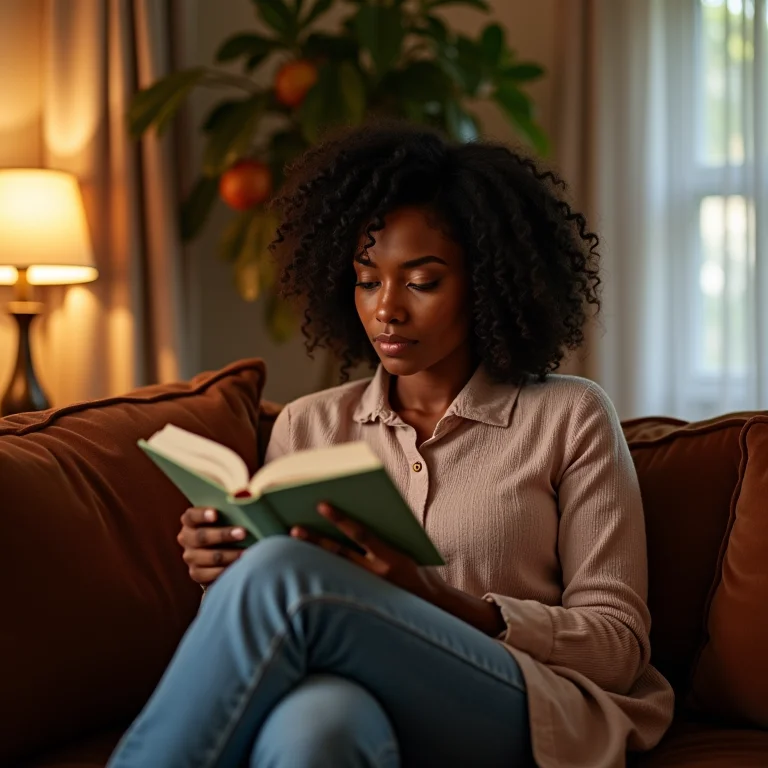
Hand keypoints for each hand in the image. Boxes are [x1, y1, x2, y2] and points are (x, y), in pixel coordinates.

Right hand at [177, 507, 245, 586]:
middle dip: (223, 535)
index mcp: (190, 521)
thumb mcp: (223, 518)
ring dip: (229, 555)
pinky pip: (210, 575)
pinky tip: (238, 567)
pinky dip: (226, 571)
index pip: (191, 515)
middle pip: (201, 536)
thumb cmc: (225, 528)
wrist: (217, 555)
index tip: (216, 514)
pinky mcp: (196, 573)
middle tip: (243, 533)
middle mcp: (187, 538)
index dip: (202, 514)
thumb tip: (247, 505)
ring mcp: (190, 557)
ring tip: (247, 553)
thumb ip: (229, 513)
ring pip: (209, 557)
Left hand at [294, 502, 506, 636]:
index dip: (341, 520)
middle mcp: (378, 574)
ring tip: (294, 543)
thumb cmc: (418, 570)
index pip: (361, 534)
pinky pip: (338, 582)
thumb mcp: (406, 549)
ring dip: (314, 555)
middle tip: (293, 528)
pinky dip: (321, 571)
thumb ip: (383, 535)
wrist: (435, 607)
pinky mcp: (364, 598)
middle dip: (316, 540)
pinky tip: (307, 564)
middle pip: (340, 553)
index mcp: (392, 557)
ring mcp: (368, 588)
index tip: (321, 505)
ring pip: (334, 569)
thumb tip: (352, 519)